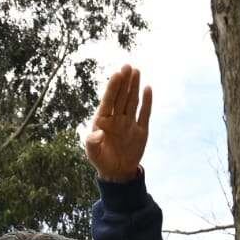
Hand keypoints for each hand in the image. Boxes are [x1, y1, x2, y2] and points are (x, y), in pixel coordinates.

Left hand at [85, 64, 151, 182]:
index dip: (112, 87)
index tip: (117, 74)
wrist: (117, 173)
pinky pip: (144, 113)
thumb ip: (92, 143)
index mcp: (103, 122)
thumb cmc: (101, 161)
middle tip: (128, 66)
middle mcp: (116, 119)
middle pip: (121, 97)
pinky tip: (148, 89)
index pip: (108, 101)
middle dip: (124, 82)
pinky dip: (147, 102)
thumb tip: (96, 133)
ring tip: (136, 71)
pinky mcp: (141, 130)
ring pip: (132, 101)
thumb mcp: (93, 154)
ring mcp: (129, 123)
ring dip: (134, 87)